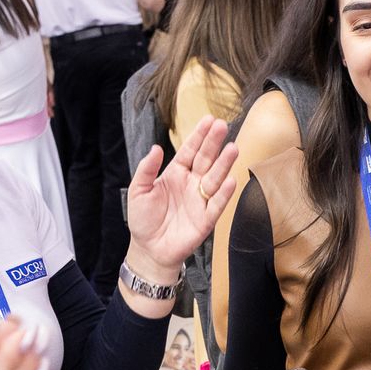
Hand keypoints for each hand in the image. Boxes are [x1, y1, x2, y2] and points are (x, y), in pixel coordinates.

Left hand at [125, 115, 239, 276]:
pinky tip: (230, 180)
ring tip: (232, 148)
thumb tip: (155, 148)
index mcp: (176, 174)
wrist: (149, 249)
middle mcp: (192, 183)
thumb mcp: (138, 191)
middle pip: (206, 160)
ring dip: (224, 164)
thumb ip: (146, 170)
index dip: (199, 136)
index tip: (208, 120)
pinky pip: (217, 204)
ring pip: (215, 178)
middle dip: (214, 143)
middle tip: (222, 126)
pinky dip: (224, 193)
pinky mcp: (206, 219)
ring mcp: (200, 200)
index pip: (190, 150)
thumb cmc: (143, 220)